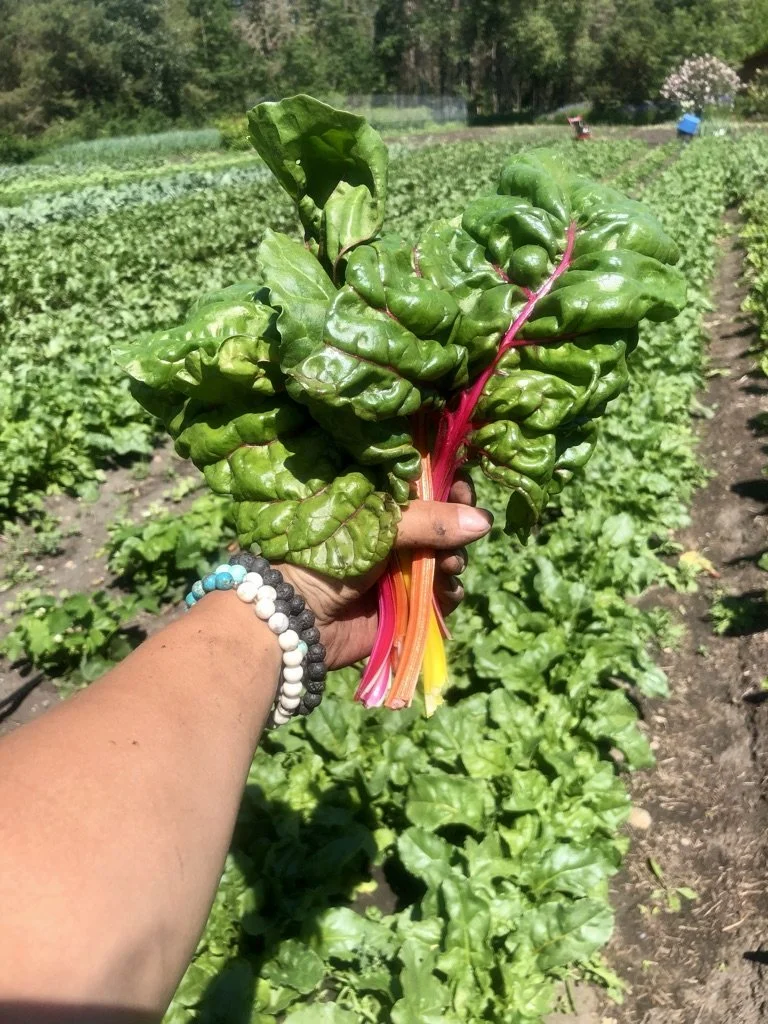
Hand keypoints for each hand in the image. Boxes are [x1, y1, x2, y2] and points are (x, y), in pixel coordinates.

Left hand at [278, 477, 492, 667]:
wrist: (291, 615)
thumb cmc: (322, 554)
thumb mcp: (377, 526)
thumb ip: (430, 521)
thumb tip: (485, 520)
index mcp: (376, 502)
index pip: (422, 483)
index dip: (448, 483)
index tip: (465, 488)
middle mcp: (390, 533)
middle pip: (442, 522)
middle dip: (457, 528)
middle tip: (461, 534)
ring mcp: (397, 569)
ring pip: (445, 559)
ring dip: (454, 561)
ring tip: (448, 567)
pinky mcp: (403, 605)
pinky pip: (440, 596)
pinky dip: (447, 594)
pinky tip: (445, 592)